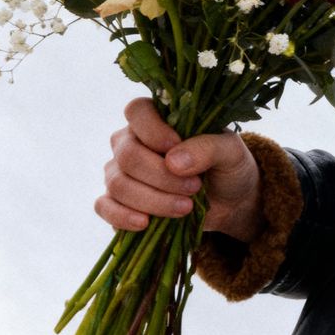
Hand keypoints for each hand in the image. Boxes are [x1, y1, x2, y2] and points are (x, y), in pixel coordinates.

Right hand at [98, 97, 263, 242]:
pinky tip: (145, 223)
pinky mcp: (118, 201)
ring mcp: (120, 171)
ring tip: (185, 207)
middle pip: (128, 156)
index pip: (137, 111)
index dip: (152, 130)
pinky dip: (122, 216)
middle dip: (161, 176)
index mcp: (157, 118)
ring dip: (153, 200)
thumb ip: (207, 148)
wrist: (230, 201)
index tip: (174, 146)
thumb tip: (173, 161)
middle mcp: (130, 142)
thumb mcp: (230, 152)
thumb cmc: (227, 166)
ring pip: (118, 184)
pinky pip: (105, 207)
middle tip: (194, 187)